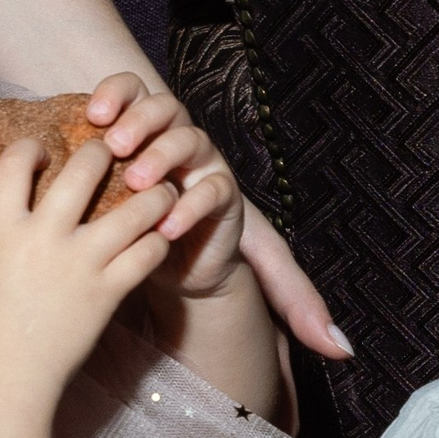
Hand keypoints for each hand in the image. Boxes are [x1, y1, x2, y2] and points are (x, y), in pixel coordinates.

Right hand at [0, 135, 175, 394]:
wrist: (1, 386)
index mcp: (2, 232)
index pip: (13, 167)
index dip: (27, 148)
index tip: (39, 148)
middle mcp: (45, 238)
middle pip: (82, 173)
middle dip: (99, 152)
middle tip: (110, 149)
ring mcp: (81, 264)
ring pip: (131, 211)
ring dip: (150, 195)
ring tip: (159, 188)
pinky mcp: (108, 293)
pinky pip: (146, 256)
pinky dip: (158, 241)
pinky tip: (161, 237)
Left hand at [82, 79, 244, 300]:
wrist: (177, 271)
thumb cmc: (128, 232)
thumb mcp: (101, 202)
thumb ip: (79, 177)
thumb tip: (28, 164)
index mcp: (144, 129)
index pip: (134, 89)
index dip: (115, 93)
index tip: (92, 115)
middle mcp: (176, 137)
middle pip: (165, 106)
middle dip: (138, 121)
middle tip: (113, 146)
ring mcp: (204, 163)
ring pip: (192, 139)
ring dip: (161, 157)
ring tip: (136, 183)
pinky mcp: (225, 196)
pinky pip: (213, 189)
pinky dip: (190, 206)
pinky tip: (166, 226)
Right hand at [85, 74, 351, 359]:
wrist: (160, 182)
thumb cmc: (201, 233)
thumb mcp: (245, 260)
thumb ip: (293, 297)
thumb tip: (345, 350)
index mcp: (224, 188)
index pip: (222, 190)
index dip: (198, 207)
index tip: (168, 232)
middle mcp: (198, 152)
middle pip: (192, 141)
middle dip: (167, 159)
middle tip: (138, 182)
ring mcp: (166, 124)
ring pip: (165, 108)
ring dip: (142, 124)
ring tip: (112, 144)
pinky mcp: (132, 103)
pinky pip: (129, 87)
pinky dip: (115, 94)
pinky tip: (94, 113)